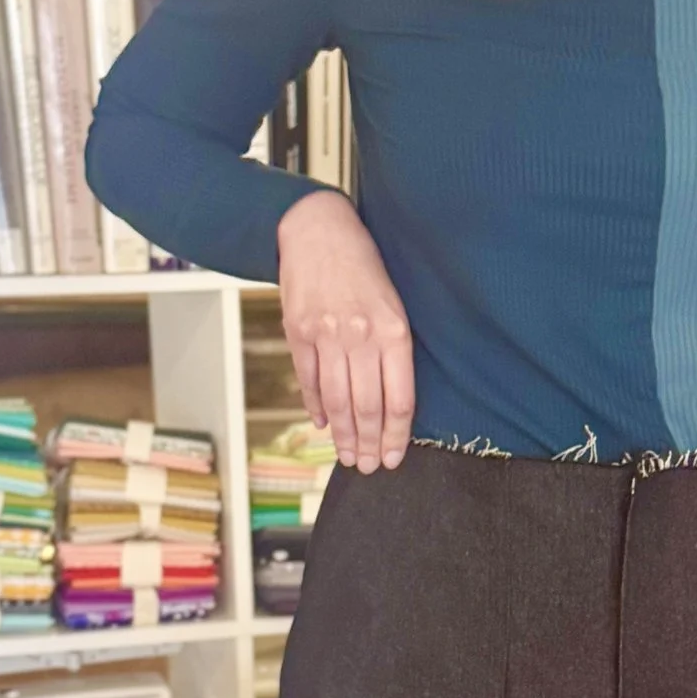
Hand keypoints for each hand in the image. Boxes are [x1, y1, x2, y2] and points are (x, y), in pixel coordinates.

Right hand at [275, 189, 414, 471]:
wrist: (317, 229)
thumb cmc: (364, 266)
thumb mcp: (394, 302)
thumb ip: (394, 348)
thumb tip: (392, 400)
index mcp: (393, 330)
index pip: (398, 398)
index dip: (396, 435)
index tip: (393, 458)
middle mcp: (360, 335)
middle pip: (366, 406)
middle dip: (368, 444)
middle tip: (368, 467)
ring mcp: (326, 335)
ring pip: (336, 400)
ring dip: (342, 435)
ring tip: (347, 457)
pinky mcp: (298, 332)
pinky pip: (310, 380)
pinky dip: (316, 407)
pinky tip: (323, 425)